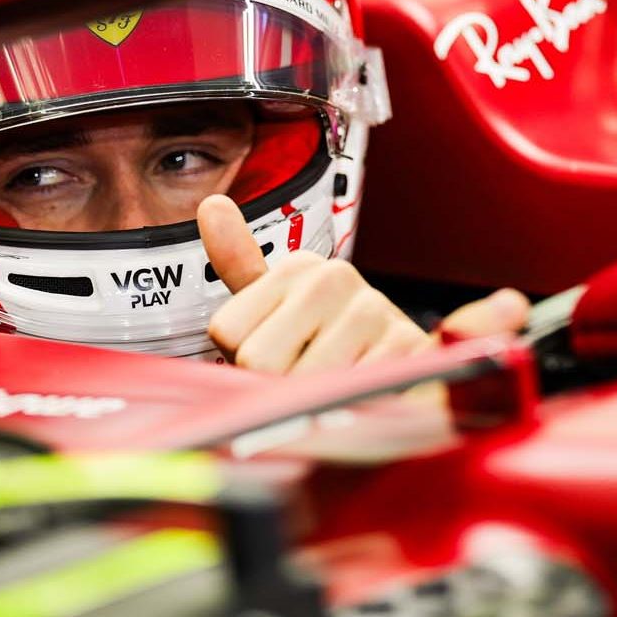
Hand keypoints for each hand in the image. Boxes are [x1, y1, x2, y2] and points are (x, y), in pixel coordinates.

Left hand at [199, 196, 528, 373]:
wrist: (400, 372)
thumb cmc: (327, 344)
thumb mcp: (277, 307)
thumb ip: (240, 263)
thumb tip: (212, 204)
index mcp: (298, 267)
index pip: (227, 332)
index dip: (242, 360)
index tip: (278, 354)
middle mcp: (335, 278)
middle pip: (257, 359)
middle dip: (274, 385)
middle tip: (305, 377)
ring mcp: (372, 311)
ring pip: (298, 385)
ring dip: (310, 406)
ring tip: (333, 389)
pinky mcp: (405, 351)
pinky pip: (340, 398)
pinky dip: (343, 411)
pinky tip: (357, 396)